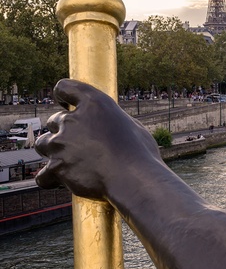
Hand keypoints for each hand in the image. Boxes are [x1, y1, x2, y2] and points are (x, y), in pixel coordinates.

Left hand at [35, 79, 161, 198]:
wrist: (133, 179)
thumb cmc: (140, 154)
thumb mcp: (131, 126)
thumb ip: (110, 121)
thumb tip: (105, 125)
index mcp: (95, 103)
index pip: (65, 87)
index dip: (63, 94)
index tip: (64, 103)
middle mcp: (73, 120)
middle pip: (54, 121)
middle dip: (64, 130)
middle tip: (80, 143)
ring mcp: (61, 144)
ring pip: (43, 144)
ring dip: (53, 151)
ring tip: (70, 161)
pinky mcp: (56, 167)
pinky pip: (43, 174)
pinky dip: (50, 178)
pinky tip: (60, 180)